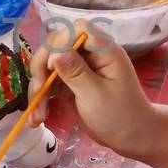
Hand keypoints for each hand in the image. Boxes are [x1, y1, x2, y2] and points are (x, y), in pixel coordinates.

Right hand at [30, 29, 153, 158]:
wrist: (130, 138)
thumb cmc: (121, 116)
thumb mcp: (97, 96)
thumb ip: (77, 73)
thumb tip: (56, 53)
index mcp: (104, 51)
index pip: (78, 29)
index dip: (60, 42)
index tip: (51, 67)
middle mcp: (90, 55)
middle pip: (56, 46)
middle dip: (42, 68)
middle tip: (38, 91)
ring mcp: (78, 68)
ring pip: (47, 66)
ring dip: (38, 88)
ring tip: (37, 115)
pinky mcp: (70, 82)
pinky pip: (49, 83)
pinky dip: (41, 98)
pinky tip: (38, 117)